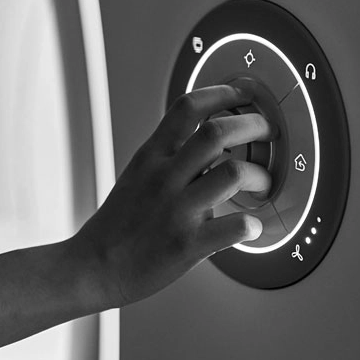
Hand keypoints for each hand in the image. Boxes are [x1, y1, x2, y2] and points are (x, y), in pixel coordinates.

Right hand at [76, 84, 272, 307]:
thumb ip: (168, 156)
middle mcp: (164, 178)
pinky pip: (235, 227)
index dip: (222, 94)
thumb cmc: (117, 224)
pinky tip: (250, 226)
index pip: (187, 108)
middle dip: (254, 125)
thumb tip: (205, 138)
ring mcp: (176, 210)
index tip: (243, 95)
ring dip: (260, 175)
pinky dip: (251, 225)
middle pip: (217, 132)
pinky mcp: (187, 244)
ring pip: (233, 173)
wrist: (93, 265)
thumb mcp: (136, 175)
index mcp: (150, 157)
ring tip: (262, 182)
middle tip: (267, 132)